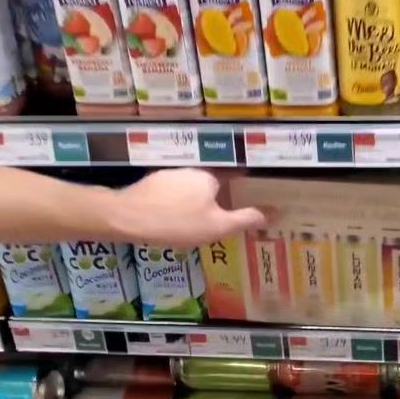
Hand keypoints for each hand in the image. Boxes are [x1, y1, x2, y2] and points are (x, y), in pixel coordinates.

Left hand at [109, 169, 266, 247]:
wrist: (127, 218)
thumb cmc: (177, 223)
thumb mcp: (217, 226)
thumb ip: (245, 219)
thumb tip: (272, 213)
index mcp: (209, 177)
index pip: (232, 179)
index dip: (239, 192)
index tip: (242, 204)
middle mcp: (190, 170)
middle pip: (209, 186)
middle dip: (212, 203)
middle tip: (212, 226)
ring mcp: (167, 176)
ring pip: (187, 191)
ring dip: (190, 205)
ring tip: (188, 228)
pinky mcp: (149, 184)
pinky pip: (168, 195)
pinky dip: (172, 206)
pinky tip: (167, 223)